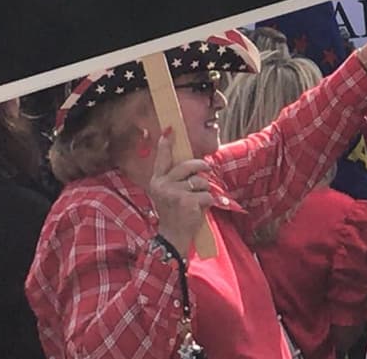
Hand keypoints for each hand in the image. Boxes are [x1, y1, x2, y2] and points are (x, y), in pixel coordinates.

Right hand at [146, 128, 213, 253]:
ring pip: (200, 181)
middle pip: (188, 165)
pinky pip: (207, 194)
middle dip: (201, 166)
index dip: (166, 143)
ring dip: (205, 190)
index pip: (162, 158)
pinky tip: (200, 210)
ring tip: (197, 201)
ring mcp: (173, 193)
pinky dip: (209, 202)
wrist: (173, 236)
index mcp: (157, 180)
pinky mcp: (186, 201)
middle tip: (207, 168)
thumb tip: (195, 163)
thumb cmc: (176, 212)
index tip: (170, 129)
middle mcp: (162, 184)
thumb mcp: (172, 193)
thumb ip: (178, 178)